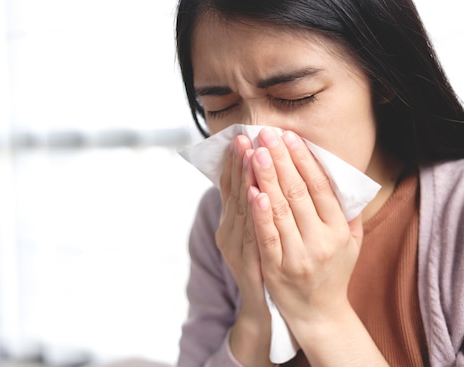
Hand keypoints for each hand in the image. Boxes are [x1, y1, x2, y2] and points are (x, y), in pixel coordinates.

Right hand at [216, 135, 272, 365]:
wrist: (267, 311)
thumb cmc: (268, 267)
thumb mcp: (258, 234)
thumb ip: (260, 208)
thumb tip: (267, 177)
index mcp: (233, 222)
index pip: (233, 185)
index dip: (236, 161)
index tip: (243, 136)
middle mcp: (229, 232)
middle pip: (234, 192)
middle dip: (239, 162)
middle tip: (244, 136)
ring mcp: (236, 249)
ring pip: (240, 209)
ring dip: (245, 179)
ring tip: (250, 153)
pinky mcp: (247, 265)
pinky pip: (252, 235)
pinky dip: (253, 214)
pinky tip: (256, 195)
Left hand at [249, 128, 368, 357]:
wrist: (318, 315)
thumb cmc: (333, 272)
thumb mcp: (351, 242)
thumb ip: (347, 211)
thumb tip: (339, 174)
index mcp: (339, 230)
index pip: (321, 187)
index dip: (304, 160)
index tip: (290, 137)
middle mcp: (320, 241)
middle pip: (298, 193)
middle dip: (280, 160)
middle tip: (265, 134)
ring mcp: (297, 255)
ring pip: (280, 210)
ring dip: (266, 178)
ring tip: (254, 152)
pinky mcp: (275, 268)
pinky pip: (266, 236)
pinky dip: (259, 213)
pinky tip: (251, 191)